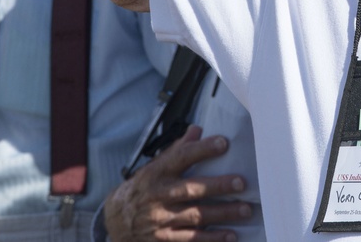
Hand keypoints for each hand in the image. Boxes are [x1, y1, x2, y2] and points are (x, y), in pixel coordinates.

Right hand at [104, 125, 252, 241]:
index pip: (181, 157)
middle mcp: (159, 195)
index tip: (224, 143)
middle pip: (191, 189)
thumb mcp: (153, 167)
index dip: (202, 149)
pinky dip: (212, 238)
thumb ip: (177, 150)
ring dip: (222, 213)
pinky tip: (230, 235)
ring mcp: (161, 219)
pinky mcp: (165, 239)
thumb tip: (197, 129)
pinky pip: (191, 239)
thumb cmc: (142, 189)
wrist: (115, 221)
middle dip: (218, 186)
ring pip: (195, 216)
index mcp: (157, 173)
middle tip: (241, 182)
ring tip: (245, 210)